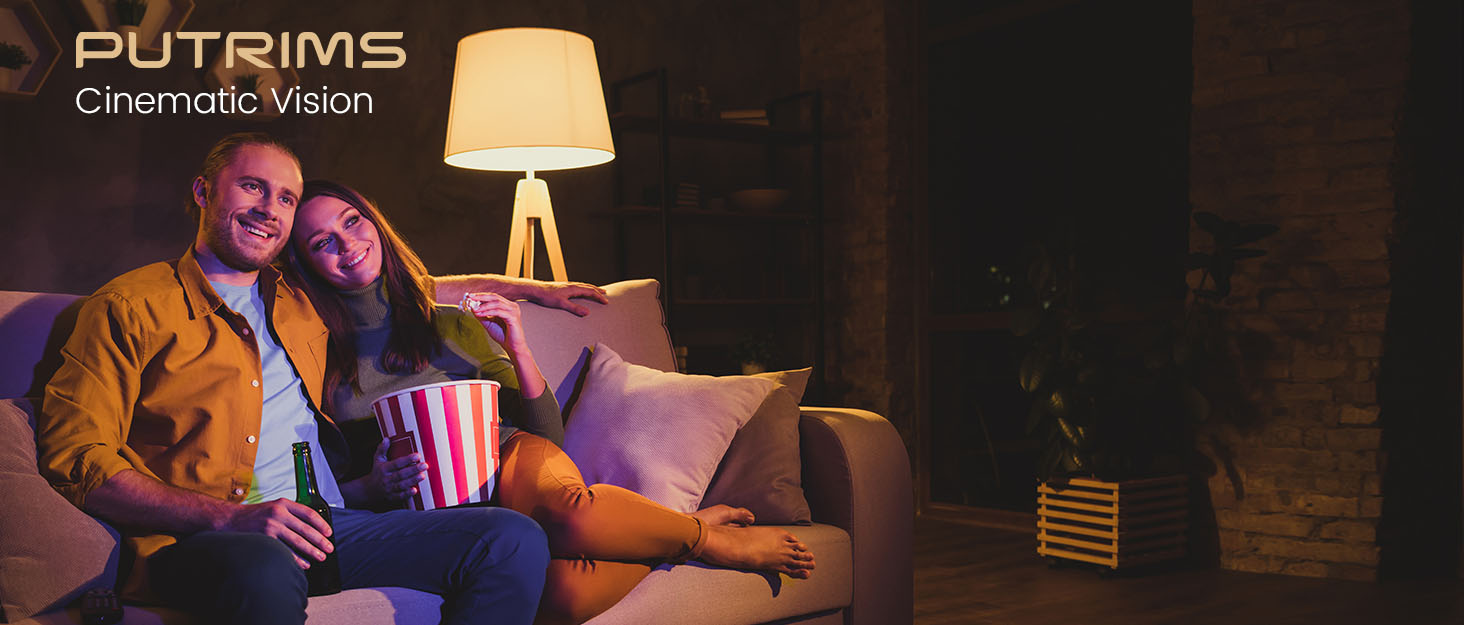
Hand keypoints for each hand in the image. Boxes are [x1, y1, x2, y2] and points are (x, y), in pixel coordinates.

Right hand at [215, 499, 333, 568]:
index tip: (329, 532)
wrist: (229, 520)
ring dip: (311, 551)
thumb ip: (290, 513)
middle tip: (329, 548)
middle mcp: (279, 513)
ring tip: (320, 557)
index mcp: (283, 504)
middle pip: (306, 529)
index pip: (309, 513)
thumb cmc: (254, 515)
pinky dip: (296, 559)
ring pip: (298, 540)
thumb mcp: (273, 507)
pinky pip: (284, 551)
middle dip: (320, 540)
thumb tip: (310, 527)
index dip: (321, 524)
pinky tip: (304, 564)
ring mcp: (271, 526)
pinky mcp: (264, 538)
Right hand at [366, 437, 428, 501]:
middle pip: (401, 474)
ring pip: (401, 485)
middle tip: (424, 465)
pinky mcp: (391, 497)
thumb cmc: (377, 472)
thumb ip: (382, 449)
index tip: (417, 456)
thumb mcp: (377, 459)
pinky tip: (415, 490)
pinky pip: (399, 496)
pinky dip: (406, 494)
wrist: (369, 489)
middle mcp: (387, 478)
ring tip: (422, 476)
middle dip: (413, 470)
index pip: (397, 463)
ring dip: (412, 480)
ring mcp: (389, 488)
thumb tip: (387, 439)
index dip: (407, 459)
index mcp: (384, 468)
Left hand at [461, 292, 531, 353]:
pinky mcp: (513, 318)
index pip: (493, 297)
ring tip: (474, 309)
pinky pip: (498, 312)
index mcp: (507, 306)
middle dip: (481, 297)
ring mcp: (514, 311)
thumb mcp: (488, 323)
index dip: (481, 295)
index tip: (470, 296)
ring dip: (483, 305)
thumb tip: (472, 307)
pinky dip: (488, 312)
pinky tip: (480, 314)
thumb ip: (481, 315)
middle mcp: (512, 306)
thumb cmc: (502, 335)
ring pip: (497, 303)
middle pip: (495, 297)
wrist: (512, 347)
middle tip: (470, 297)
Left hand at [527, 281, 608, 316]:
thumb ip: (574, 308)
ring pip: (582, 285)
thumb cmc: (546, 297)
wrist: (535, 290)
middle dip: (597, 291)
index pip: (590, 291)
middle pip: (588, 286)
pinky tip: (580, 291)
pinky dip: (583, 288)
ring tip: (595, 291)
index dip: (599, 297)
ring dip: (590, 288)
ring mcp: (567, 285)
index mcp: (573, 288)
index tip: (606, 302)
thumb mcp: (561, 304)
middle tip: (605, 294)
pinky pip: (577, 286)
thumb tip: (587, 312)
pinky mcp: (563, 287)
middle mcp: (571, 285)